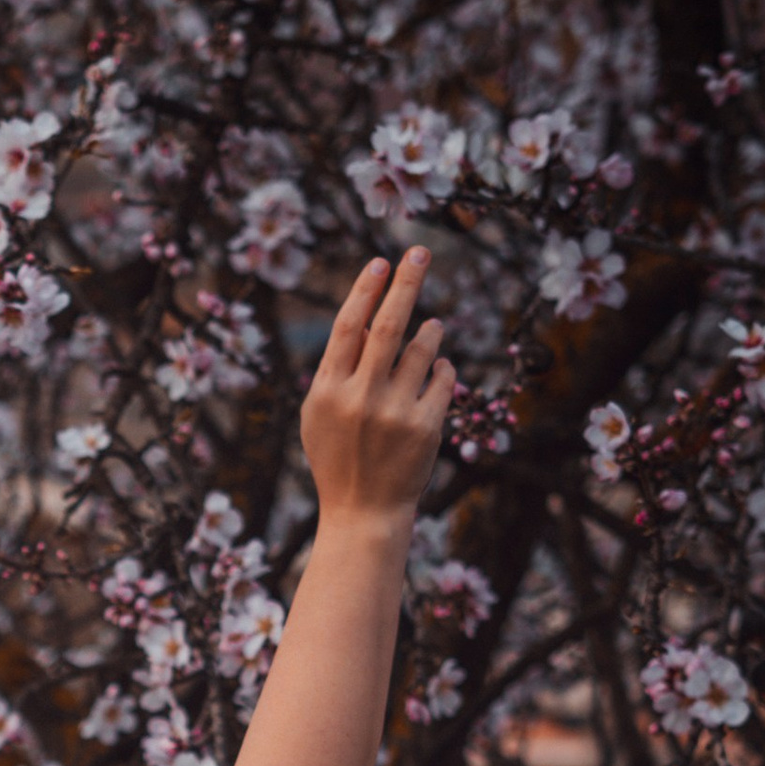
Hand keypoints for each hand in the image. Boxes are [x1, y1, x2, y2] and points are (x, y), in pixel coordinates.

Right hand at [301, 250, 454, 525]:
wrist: (363, 514)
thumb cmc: (338, 457)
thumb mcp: (320, 414)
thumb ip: (338, 369)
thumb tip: (370, 316)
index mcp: (327, 391)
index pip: (350, 326)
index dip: (366, 290)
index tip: (382, 262)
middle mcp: (360, 397)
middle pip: (389, 325)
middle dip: (407, 282)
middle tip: (420, 252)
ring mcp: (395, 412)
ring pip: (425, 348)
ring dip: (432, 330)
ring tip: (433, 328)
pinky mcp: (426, 427)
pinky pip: (444, 377)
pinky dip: (444, 367)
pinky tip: (437, 372)